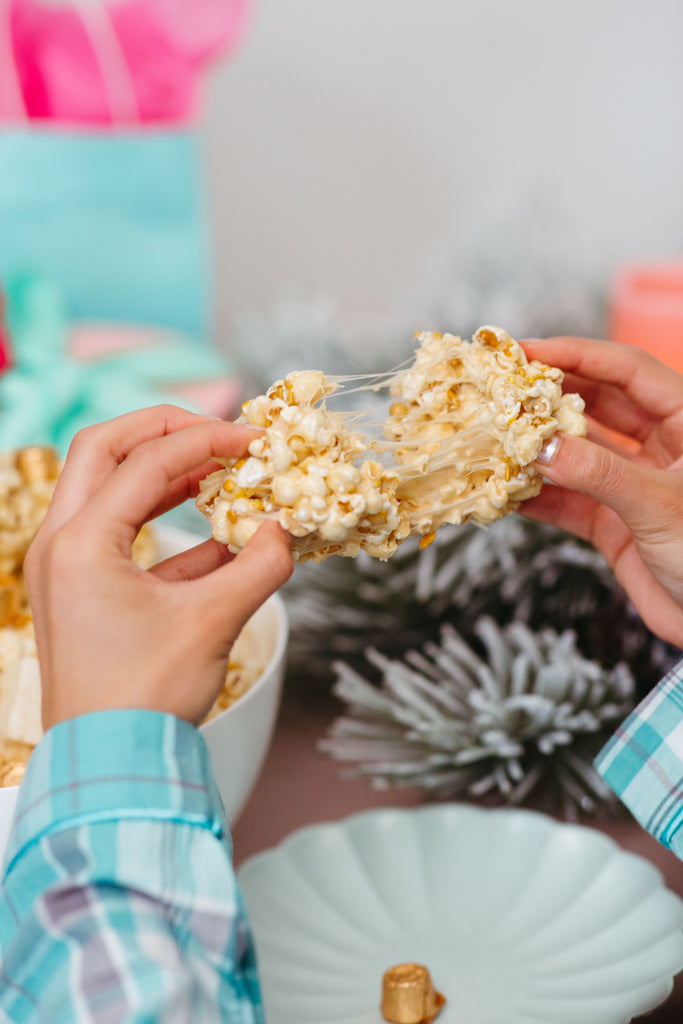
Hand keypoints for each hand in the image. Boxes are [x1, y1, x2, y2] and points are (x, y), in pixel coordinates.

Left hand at [24, 406, 293, 729]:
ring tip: (217, 470)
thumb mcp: (213, 623)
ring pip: (105, 486)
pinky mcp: (79, 591)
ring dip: (162, 472)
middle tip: (218, 432)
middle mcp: (60, 544)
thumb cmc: (147, 698)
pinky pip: (118, 534)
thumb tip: (286, 529)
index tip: (256, 439)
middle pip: (103, 449)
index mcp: (80, 543)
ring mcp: (63, 567)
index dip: (208, 440)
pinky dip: (162, 522)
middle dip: (165, 431)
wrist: (110, 766)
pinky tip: (214, 532)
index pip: (148, 461)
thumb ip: (259, 566)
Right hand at [520, 337, 682, 648]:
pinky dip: (536, 498)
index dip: (575, 354)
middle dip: (547, 396)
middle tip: (499, 391)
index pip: (626, 369)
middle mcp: (659, 446)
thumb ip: (599, 474)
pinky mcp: (614, 524)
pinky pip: (566, 501)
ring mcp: (632, 484)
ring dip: (536, 448)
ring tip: (492, 438)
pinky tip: (505, 492)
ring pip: (575, 452)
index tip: (524, 351)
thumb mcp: (661, 506)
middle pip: (595, 403)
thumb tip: (541, 447)